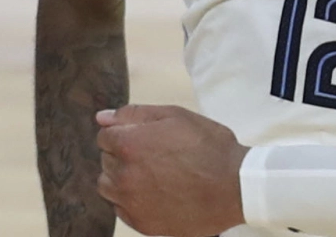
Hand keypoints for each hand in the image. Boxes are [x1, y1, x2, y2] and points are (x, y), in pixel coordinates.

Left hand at [94, 104, 247, 236]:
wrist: (234, 187)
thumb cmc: (209, 147)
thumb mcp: (176, 116)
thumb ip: (135, 114)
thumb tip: (102, 117)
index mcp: (129, 144)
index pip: (104, 136)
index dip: (125, 133)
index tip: (145, 137)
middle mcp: (123, 175)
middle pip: (106, 160)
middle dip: (123, 154)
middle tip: (154, 154)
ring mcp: (130, 202)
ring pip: (108, 186)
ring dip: (122, 178)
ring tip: (152, 175)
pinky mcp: (141, 223)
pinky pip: (121, 208)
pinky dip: (131, 200)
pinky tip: (155, 193)